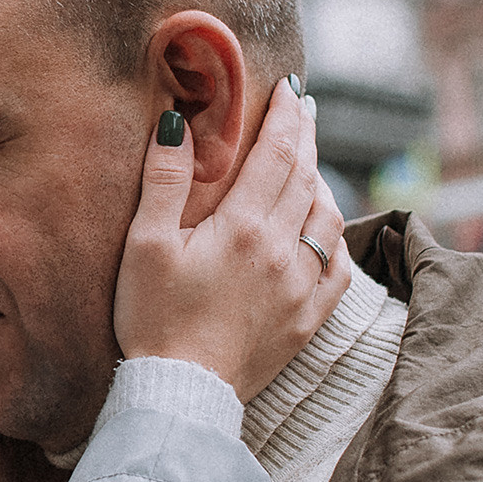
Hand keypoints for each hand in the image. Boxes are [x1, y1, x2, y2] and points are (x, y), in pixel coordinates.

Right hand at [112, 81, 350, 399]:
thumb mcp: (144, 245)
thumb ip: (163, 180)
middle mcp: (283, 251)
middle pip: (306, 176)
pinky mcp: (308, 320)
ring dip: (321, 182)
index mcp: (245, 227)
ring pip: (328, 218)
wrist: (182, 394)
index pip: (276, 153)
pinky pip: (338, 267)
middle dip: (304, 135)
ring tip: (308, 163)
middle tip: (303, 107)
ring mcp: (302, 287)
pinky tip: (322, 228)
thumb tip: (176, 123)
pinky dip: (333, 237)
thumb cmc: (152, 319)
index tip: (290, 87)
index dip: (285, 114)